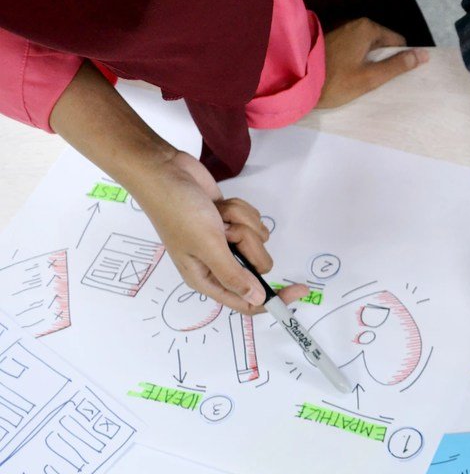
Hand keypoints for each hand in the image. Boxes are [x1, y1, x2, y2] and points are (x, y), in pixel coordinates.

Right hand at [132, 152, 308, 312]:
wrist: (165, 171)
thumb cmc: (177, 210)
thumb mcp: (207, 245)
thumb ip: (233, 275)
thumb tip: (256, 300)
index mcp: (205, 278)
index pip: (246, 301)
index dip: (274, 299)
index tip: (299, 290)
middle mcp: (217, 263)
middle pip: (258, 266)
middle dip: (248, 244)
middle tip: (226, 231)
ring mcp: (225, 241)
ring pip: (258, 239)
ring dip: (241, 222)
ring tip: (217, 215)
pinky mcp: (231, 222)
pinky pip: (253, 221)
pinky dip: (240, 210)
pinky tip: (219, 205)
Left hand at [316, 17, 428, 108]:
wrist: (297, 81)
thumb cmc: (336, 81)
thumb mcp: (371, 77)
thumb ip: (398, 66)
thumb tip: (423, 55)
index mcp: (368, 29)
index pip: (398, 42)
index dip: (399, 60)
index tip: (392, 77)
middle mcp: (356, 24)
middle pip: (382, 43)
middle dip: (383, 60)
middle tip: (376, 81)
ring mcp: (342, 31)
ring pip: (367, 47)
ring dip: (369, 62)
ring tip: (362, 80)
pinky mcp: (332, 39)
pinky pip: (354, 48)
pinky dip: (356, 60)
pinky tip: (349, 75)